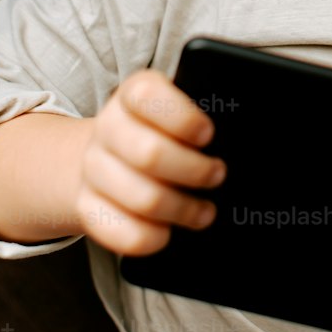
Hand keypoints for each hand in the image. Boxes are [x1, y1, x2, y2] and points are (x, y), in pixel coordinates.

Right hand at [71, 69, 226, 256]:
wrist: (108, 154)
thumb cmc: (161, 130)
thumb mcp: (178, 109)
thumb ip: (205, 111)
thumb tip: (245, 133)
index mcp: (133, 94)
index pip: (146, 95)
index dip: (181, 118)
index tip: (208, 134)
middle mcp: (109, 128)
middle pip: (150, 154)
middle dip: (194, 170)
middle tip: (218, 174)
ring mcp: (94, 169)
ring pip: (142, 198)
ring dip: (182, 209)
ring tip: (206, 211)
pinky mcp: (86, 206)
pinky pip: (119, 232)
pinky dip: (151, 238)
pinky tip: (169, 233)